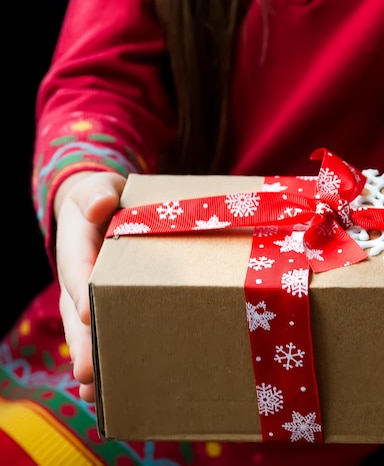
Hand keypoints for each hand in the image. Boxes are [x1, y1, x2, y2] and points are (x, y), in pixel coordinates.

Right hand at [54, 171, 126, 401]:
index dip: (82, 292)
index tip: (89, 315)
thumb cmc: (105, 200)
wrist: (102, 210)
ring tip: (94, 393)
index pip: (79, 270)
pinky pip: (99, 334)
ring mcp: (87, 297)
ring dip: (90, 361)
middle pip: (77, 313)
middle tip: (87, 372)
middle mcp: (78, 278)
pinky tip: (107, 390)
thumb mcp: (100, 189)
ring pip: (84, 332)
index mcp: (78, 246)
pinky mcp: (102, 307)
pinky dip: (102, 358)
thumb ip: (98, 193)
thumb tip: (99, 205)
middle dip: (83, 342)